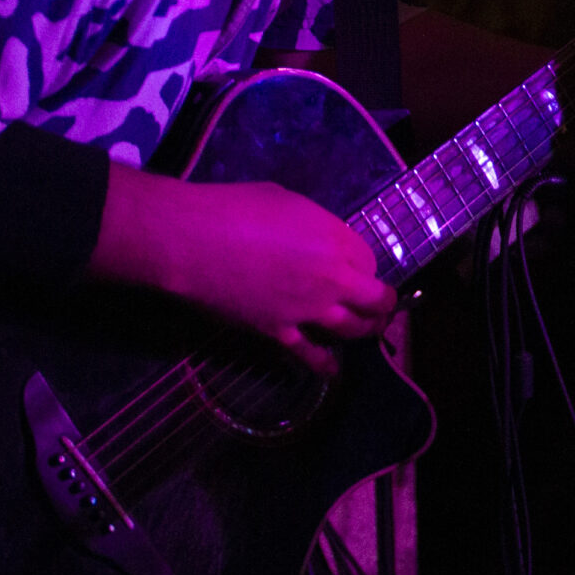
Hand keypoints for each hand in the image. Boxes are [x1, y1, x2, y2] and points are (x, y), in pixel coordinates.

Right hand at [106, 173, 396, 375]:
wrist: (192, 242)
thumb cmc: (236, 209)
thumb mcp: (289, 204)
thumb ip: (316, 228)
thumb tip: (319, 243)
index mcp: (338, 242)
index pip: (370, 261)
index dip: (364, 265)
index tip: (356, 267)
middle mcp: (333, 280)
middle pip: (375, 300)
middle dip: (382, 304)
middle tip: (382, 306)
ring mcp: (308, 311)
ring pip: (352, 329)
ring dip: (365, 330)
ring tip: (368, 330)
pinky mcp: (279, 333)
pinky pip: (310, 355)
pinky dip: (325, 364)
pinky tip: (333, 370)